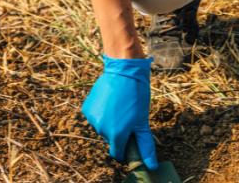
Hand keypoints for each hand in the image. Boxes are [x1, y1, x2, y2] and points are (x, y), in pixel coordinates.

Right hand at [81, 55, 157, 169]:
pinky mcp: (86, 108)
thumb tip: (151, 166)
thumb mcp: (143, 122)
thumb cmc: (136, 97)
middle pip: (110, 139)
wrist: (124, 72)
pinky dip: (101, 113)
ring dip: (109, 122)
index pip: (117, 153)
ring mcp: (92, 118)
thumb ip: (145, 146)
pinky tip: (109, 102)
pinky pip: (94, 116)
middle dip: (118, 132)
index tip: (129, 141)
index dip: (124, 149)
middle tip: (127, 117)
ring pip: (102, 127)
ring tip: (119, 107)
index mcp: (116, 135)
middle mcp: (101, 129)